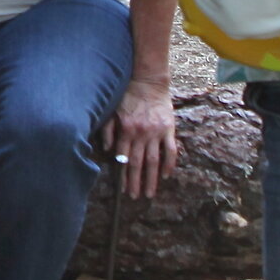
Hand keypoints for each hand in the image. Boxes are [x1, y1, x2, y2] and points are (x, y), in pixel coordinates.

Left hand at [103, 78, 178, 199]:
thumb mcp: (112, 112)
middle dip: (136, 183)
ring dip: (152, 179)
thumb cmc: (128, 96)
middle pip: (137, 164)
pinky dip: (169, 163)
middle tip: (136, 197)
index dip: (123, 176)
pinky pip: (170, 150)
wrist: (148, 81)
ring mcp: (156, 133)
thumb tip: (109, 150)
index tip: (123, 190)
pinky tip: (167, 175)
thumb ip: (108, 131)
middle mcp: (140, 134)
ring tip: (150, 193)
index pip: (123, 159)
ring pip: (153, 161)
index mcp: (126, 131)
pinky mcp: (168, 129)